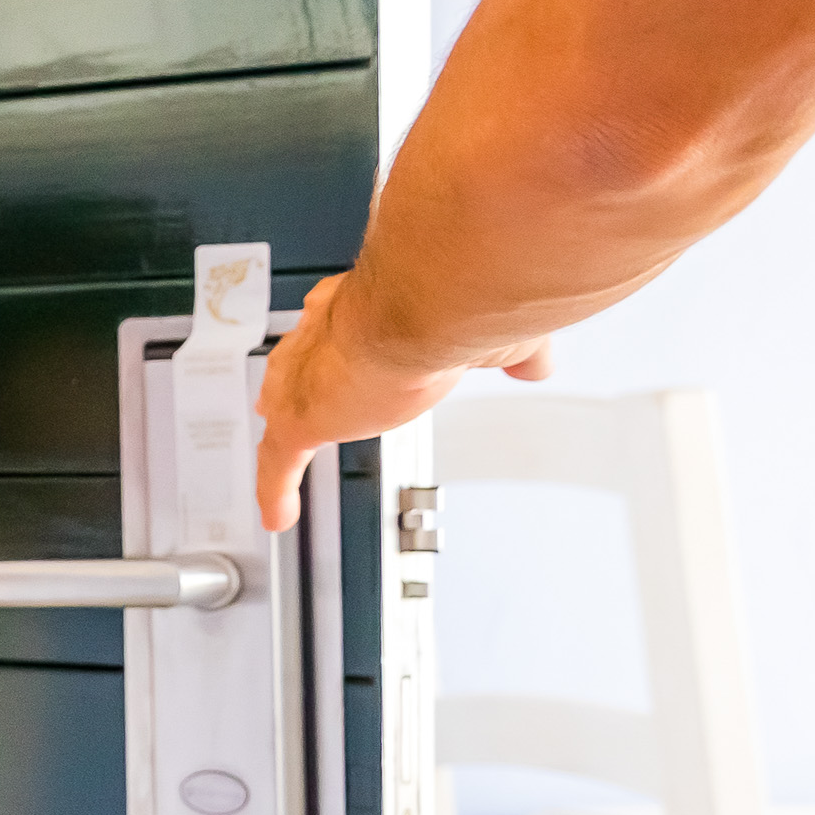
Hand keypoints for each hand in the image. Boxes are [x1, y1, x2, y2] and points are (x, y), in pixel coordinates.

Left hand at [250, 271, 551, 530]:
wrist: (428, 303)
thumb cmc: (458, 301)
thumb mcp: (493, 331)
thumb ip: (513, 348)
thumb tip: (537, 362)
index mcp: (373, 302)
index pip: (348, 326)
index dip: (346, 341)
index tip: (350, 352)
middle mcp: (330, 331)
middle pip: (301, 362)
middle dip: (296, 380)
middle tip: (282, 399)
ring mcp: (309, 376)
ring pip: (285, 406)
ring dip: (286, 428)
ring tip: (277, 456)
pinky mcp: (301, 418)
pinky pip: (277, 463)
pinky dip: (277, 490)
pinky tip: (278, 513)